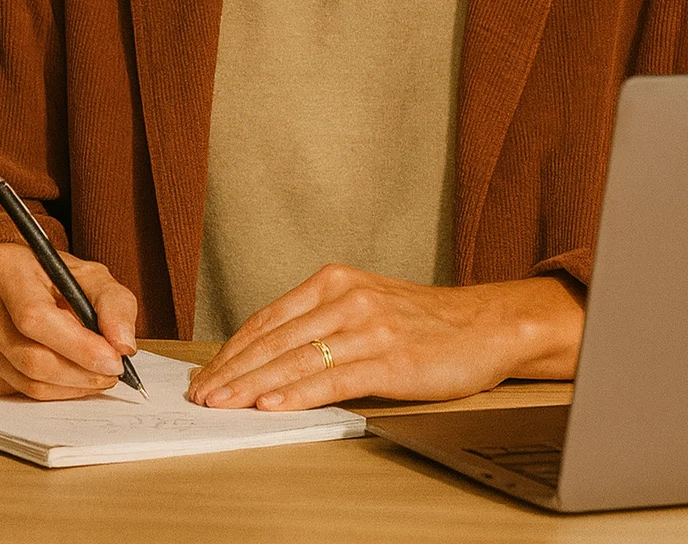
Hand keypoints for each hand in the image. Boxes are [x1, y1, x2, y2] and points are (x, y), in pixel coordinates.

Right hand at [0, 242, 137, 399]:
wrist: (9, 283)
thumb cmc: (51, 277)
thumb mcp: (88, 274)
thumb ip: (113, 303)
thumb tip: (123, 345)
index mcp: (2, 266)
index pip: (35, 316)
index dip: (78, 344)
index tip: (113, 360)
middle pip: (29, 356)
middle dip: (79, 371)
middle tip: (112, 373)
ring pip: (26, 380)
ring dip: (71, 385)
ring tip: (97, 374)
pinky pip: (19, 392)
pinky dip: (54, 391)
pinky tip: (71, 376)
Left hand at [186, 264, 584, 411]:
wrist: (486, 324)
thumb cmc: (423, 322)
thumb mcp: (364, 308)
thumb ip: (320, 325)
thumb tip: (267, 360)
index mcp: (335, 282)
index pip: (268, 319)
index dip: (232, 350)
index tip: (206, 375)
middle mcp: (346, 298)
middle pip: (275, 339)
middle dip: (232, 371)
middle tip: (201, 396)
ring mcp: (368, 326)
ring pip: (297, 358)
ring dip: (253, 385)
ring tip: (224, 404)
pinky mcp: (390, 358)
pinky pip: (334, 377)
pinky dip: (298, 393)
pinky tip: (273, 405)